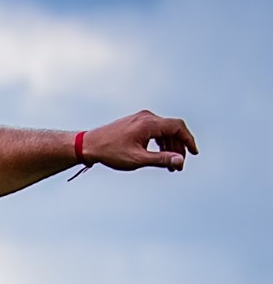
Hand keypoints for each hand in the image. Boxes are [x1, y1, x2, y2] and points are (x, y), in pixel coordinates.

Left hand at [83, 111, 197, 171]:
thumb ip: (161, 160)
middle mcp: (147, 117)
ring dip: (169, 147)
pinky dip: (159, 143)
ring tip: (169, 165)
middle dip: (178, 147)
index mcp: (149, 123)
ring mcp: (141, 118)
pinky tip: (158, 156)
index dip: (189, 140)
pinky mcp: (135, 123)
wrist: (89, 145)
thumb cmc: (111, 152)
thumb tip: (180, 161)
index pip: (178, 127)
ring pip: (163, 131)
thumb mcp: (138, 159)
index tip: (194, 154)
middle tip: (178, 166)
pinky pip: (154, 131)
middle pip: (172, 129)